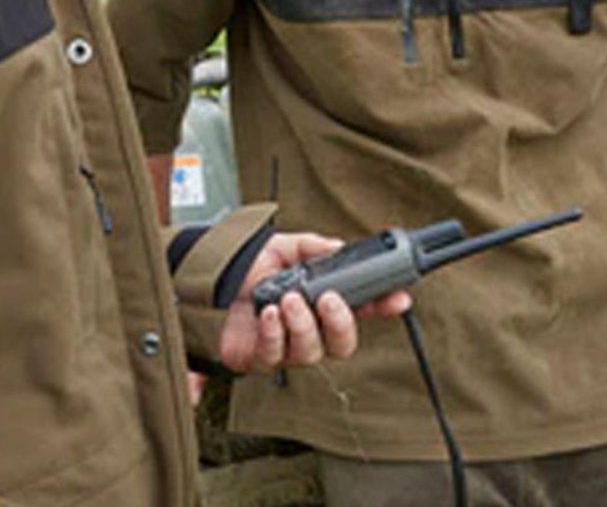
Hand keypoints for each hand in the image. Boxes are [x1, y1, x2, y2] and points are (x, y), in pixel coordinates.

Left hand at [217, 232, 410, 374]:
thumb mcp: (284, 247)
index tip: (398, 298)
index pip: (362, 308)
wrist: (208, 282)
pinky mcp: (260, 359)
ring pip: (311, 352)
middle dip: (341, 323)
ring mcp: (286, 348)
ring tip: (288, 299)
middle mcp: (309, 328)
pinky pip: (276, 355)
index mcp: (321, 300)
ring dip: (302, 324)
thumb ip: (312, 247)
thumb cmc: (247, 268)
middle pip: (343, 344)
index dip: (383, 305)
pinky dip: (274, 333)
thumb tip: (338, 248)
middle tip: (328, 299)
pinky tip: (268, 314)